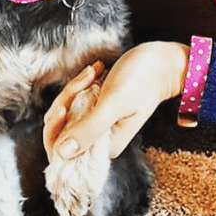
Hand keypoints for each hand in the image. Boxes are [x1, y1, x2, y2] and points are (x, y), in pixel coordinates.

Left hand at [43, 41, 189, 160]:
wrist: (159, 61)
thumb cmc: (143, 80)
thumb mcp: (114, 103)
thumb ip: (89, 129)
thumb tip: (61, 154)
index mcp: (104, 148)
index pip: (62, 151)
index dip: (56, 130)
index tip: (65, 106)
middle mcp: (98, 140)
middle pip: (60, 128)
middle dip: (66, 101)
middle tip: (86, 80)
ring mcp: (96, 125)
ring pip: (65, 110)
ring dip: (74, 88)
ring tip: (93, 72)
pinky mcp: (94, 110)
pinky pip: (73, 100)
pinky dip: (80, 84)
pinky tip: (95, 71)